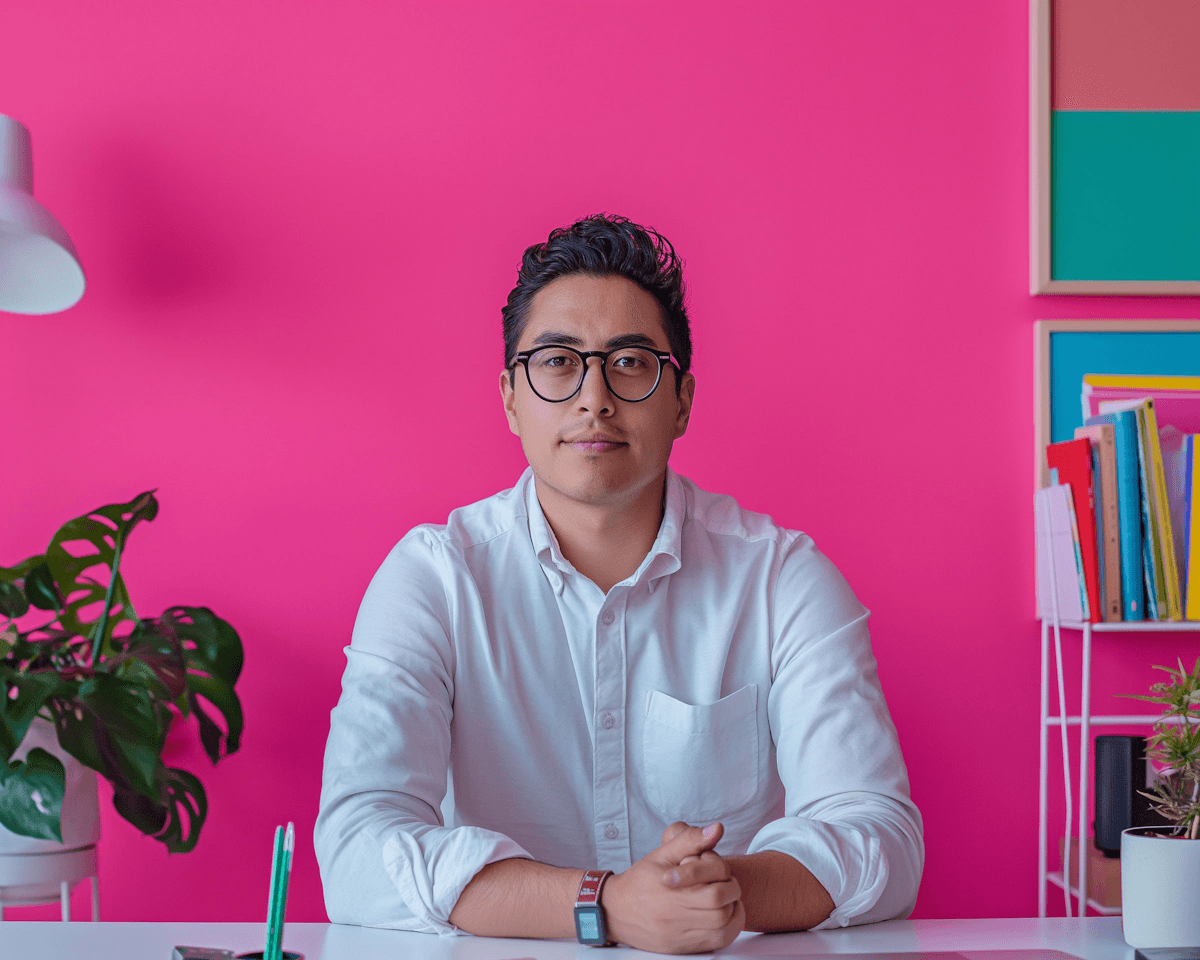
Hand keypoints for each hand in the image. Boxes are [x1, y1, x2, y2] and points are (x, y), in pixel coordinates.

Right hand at [602, 822, 744, 953]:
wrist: (615, 910)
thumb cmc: (640, 880)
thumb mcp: (662, 854)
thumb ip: (691, 840)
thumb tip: (718, 828)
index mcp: (671, 894)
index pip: (714, 892)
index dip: (724, 877)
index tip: (720, 870)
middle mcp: (676, 919)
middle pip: (721, 912)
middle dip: (731, 894)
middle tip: (726, 883)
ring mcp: (679, 937)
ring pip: (723, 932)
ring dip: (733, 913)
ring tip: (727, 899)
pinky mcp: (681, 949)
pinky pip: (715, 944)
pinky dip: (727, 929)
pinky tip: (721, 915)